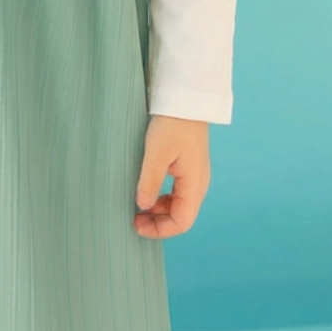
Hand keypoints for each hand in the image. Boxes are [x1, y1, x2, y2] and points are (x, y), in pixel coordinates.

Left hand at [133, 115, 209, 238]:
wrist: (186, 100)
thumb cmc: (173, 124)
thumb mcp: (156, 153)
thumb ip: (150, 181)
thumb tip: (143, 207)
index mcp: (195, 185)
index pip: (182, 222)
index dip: (160, 230)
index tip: (137, 226)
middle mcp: (198, 184)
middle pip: (181, 216)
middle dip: (159, 223)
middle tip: (134, 219)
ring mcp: (194, 176)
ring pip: (178, 205)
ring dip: (159, 211)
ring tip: (138, 208)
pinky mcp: (188, 167)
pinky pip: (177, 192)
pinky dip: (162, 199)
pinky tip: (148, 193)